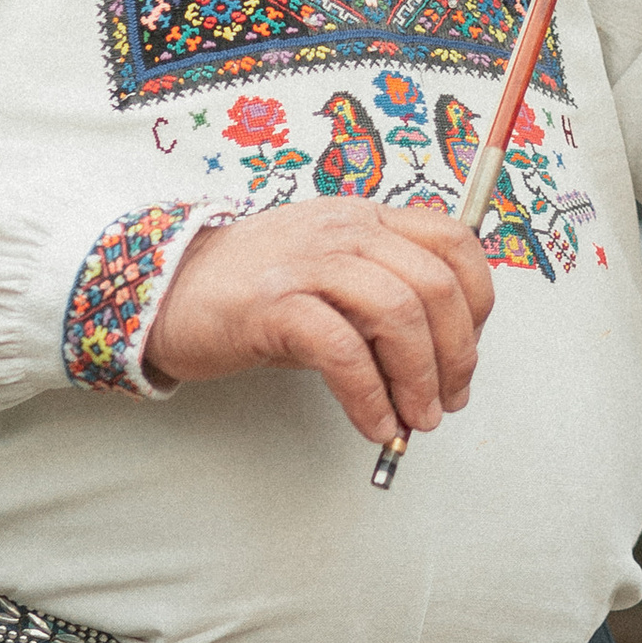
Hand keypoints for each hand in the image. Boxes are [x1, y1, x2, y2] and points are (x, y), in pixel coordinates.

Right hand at [143, 198, 496, 446]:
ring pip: (397, 313)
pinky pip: (343, 351)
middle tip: (447, 402)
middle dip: (456, 353)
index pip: (453, 240)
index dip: (477, 301)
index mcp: (364, 218)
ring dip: (419, 378)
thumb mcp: (328, 277)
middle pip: (434, 284)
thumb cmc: (253, 293)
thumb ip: (380, 302)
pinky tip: (374, 424)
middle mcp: (343, 230)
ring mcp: (307, 262)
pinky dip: (370, 396)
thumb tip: (438, 365)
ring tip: (415, 420)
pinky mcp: (274, 304)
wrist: (165, 291)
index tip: (467, 352)